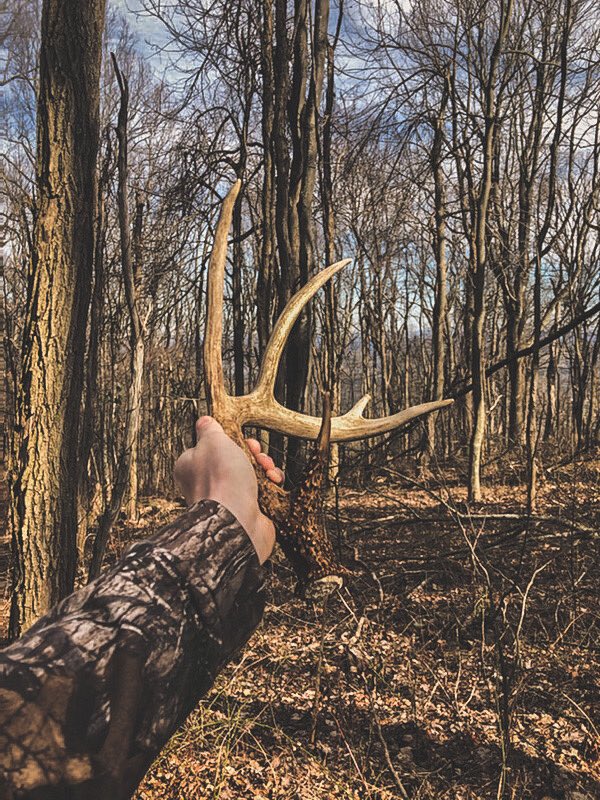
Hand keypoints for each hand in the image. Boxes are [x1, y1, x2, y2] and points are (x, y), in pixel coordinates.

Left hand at [173, 417, 283, 562]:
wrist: (236, 521)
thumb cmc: (220, 480)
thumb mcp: (213, 441)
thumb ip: (209, 429)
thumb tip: (205, 421)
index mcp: (191, 467)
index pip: (210, 447)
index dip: (229, 440)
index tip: (241, 438)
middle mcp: (206, 484)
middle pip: (234, 458)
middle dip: (252, 453)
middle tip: (256, 454)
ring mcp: (227, 498)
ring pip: (250, 473)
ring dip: (264, 466)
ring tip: (267, 468)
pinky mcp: (246, 510)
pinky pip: (261, 490)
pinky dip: (270, 483)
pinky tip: (272, 481)